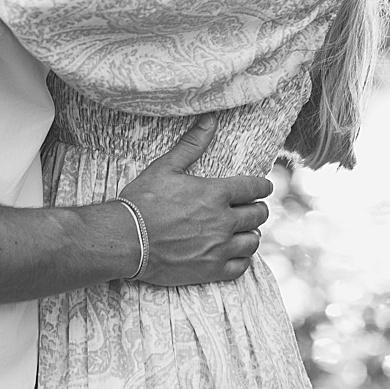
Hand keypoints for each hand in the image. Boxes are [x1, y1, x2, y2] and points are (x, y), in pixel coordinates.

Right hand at [116, 115, 272, 286]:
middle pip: (258, 215)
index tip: (264, 187)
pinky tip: (236, 253)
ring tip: (244, 231)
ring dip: (251, 233)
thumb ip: (192, 144)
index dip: (262, 186)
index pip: (254, 188)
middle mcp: (223, 221)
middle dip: (258, 209)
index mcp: (215, 194)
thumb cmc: (142, 201)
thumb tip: (210, 118)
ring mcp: (218, 248)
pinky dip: (243, 259)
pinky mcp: (211, 270)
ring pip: (253, 241)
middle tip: (253, 208)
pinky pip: (241, 267)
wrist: (125, 240)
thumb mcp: (166, 167)